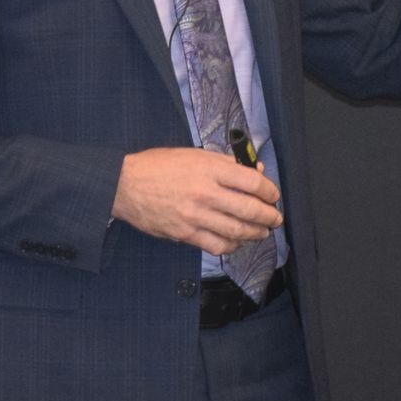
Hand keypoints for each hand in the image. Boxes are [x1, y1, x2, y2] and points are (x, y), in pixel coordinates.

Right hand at [112, 147, 281, 255]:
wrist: (126, 184)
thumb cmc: (159, 166)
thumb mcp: (193, 154)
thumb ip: (225, 163)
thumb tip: (254, 171)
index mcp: (209, 168)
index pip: (252, 182)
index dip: (269, 190)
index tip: (273, 195)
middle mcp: (205, 192)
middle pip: (249, 209)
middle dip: (269, 216)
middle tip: (275, 218)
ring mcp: (195, 216)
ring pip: (237, 231)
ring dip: (255, 233)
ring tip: (261, 232)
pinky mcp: (185, 234)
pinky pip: (217, 245)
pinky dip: (232, 245)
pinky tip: (236, 241)